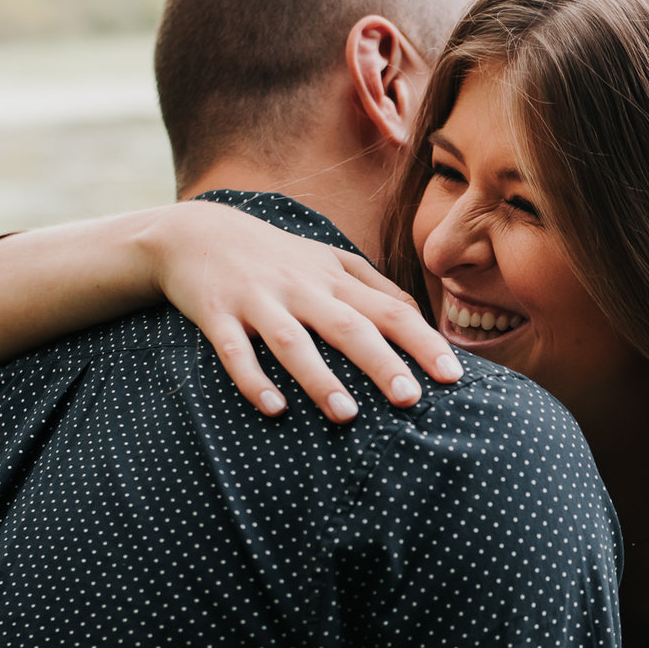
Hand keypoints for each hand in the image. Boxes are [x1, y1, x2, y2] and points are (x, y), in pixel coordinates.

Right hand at [141, 198, 460, 421]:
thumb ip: (376, 287)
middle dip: (382, 362)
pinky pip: (234, 351)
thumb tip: (422, 318)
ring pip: (293, 341)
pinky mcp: (217, 315)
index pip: (389, 309)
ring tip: (347, 415)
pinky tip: (274, 409)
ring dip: (320, 378)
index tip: (452, 375)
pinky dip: (253, 379)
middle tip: (411, 399)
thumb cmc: (277, 257)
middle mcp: (301, 288)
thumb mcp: (330, 260)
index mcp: (334, 279)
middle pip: (349, 326)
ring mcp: (258, 301)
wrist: (196, 232)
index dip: (422, 341)